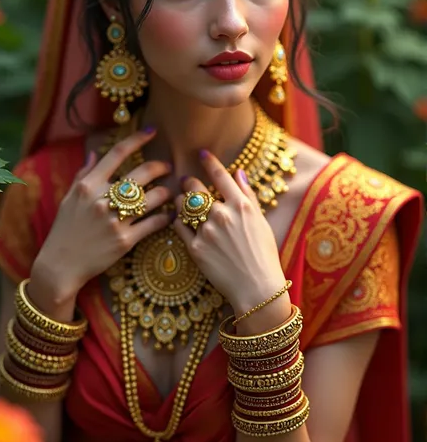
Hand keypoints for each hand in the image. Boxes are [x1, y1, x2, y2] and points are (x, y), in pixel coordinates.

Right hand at [31, 128, 171, 301]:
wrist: (60, 264)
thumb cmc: (65, 229)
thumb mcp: (69, 199)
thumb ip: (83, 174)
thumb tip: (94, 152)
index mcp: (88, 186)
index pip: (116, 154)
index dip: (137, 139)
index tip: (151, 132)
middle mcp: (102, 200)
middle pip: (142, 174)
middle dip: (160, 167)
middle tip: (167, 167)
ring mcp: (115, 220)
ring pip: (153, 198)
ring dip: (166, 192)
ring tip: (169, 192)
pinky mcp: (125, 241)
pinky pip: (154, 223)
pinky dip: (165, 217)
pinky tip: (169, 215)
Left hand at [173, 150, 286, 315]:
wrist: (257, 288)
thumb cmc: (263, 254)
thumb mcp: (261, 222)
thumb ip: (248, 196)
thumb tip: (239, 172)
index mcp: (241, 206)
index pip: (221, 176)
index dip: (209, 162)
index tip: (202, 153)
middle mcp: (222, 215)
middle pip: (195, 189)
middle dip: (188, 182)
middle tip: (186, 182)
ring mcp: (207, 232)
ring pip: (183, 206)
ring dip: (180, 202)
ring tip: (182, 203)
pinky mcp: (195, 249)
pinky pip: (178, 227)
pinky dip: (177, 221)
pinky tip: (180, 221)